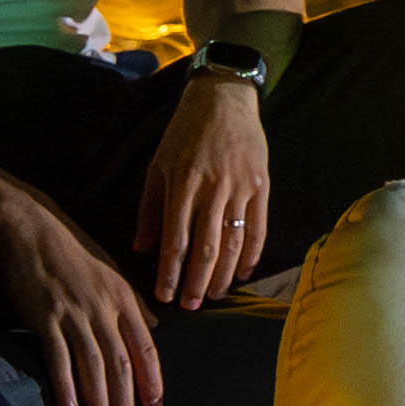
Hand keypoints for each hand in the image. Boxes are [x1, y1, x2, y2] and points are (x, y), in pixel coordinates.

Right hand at [0, 197, 164, 405]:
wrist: (31, 233)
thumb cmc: (71, 256)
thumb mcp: (111, 274)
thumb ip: (134, 304)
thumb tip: (155, 326)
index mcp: (123, 299)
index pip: (145, 348)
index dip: (152, 380)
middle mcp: (104, 309)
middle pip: (121, 362)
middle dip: (125, 398)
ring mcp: (74, 313)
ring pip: (93, 363)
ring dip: (98, 398)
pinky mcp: (46, 317)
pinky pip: (59, 357)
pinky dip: (65, 384)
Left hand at [136, 75, 271, 308]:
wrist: (224, 100)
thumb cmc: (185, 132)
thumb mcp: (157, 165)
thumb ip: (150, 209)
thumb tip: (142, 248)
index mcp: (183, 185)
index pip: (176, 240)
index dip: (169, 272)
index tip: (164, 296)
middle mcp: (213, 190)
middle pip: (207, 249)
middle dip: (197, 282)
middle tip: (190, 306)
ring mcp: (241, 189)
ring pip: (234, 243)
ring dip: (224, 275)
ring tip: (214, 295)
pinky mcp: (261, 187)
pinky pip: (259, 228)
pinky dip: (252, 255)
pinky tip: (244, 273)